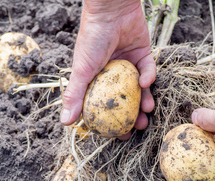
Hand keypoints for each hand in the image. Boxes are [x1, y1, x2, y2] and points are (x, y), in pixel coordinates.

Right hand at [61, 0, 155, 139]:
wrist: (111, 9)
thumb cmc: (92, 38)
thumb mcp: (81, 71)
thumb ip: (75, 96)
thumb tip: (65, 123)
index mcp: (96, 81)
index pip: (103, 107)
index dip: (110, 122)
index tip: (118, 136)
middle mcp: (113, 76)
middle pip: (124, 102)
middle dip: (132, 117)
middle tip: (137, 128)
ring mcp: (128, 67)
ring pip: (139, 90)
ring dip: (145, 101)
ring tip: (148, 111)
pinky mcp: (143, 56)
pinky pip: (149, 70)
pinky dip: (149, 77)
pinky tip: (147, 81)